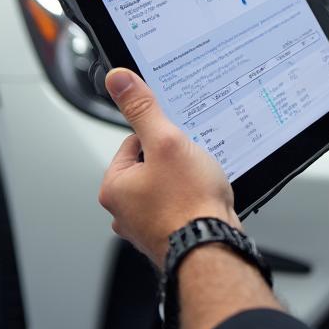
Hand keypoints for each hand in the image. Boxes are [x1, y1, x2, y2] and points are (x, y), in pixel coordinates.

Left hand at [98, 69, 240, 266]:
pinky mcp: (169, 235)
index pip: (135, 142)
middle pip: (153, 164)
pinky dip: (194, 200)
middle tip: (193, 164)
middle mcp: (125, 210)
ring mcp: (147, 225)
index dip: (163, 137)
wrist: (212, 247)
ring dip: (186, 180)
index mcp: (116, 187)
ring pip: (168, 186)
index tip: (178, 143)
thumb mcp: (167, 143)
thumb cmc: (189, 203)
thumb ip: (144, 110)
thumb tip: (119, 80)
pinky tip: (206, 200)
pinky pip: (181, 205)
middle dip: (177, 160)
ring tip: (201, 184)